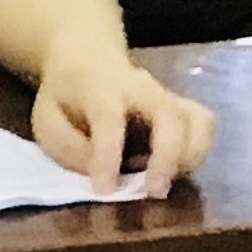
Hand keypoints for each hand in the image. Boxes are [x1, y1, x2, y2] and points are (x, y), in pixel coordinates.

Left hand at [30, 44, 213, 198]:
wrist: (88, 58)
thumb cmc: (65, 96)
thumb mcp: (46, 119)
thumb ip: (66, 146)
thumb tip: (97, 172)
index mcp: (99, 87)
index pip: (108, 118)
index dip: (107, 155)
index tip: (104, 189)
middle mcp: (141, 87)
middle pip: (169, 115)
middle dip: (167, 158)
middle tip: (154, 192)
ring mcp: (167, 94)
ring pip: (197, 120)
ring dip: (188, 158)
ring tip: (164, 181)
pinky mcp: (183, 105)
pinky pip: (205, 125)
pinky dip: (198, 151)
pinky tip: (176, 167)